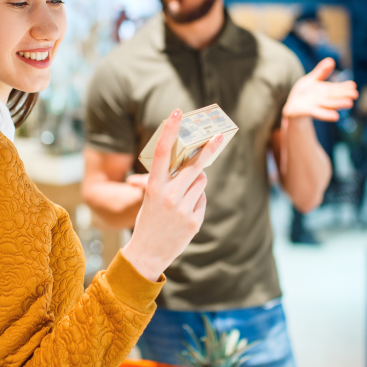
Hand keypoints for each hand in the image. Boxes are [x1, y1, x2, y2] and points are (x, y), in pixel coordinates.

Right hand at [121, 110, 223, 280]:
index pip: (162, 153)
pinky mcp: (194, 220)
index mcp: (153, 186)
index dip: (170, 130)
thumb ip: (168, 180)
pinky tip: (184, 214)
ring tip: (182, 198)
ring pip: (201, 182)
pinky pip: (202, 200)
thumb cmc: (148, 220)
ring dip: (196, 183)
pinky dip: (197, 202)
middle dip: (208, 150)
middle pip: (195, 165)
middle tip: (220, 136)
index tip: (177, 113)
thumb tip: (195, 164)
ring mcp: (182, 208)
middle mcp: (168, 195)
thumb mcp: (151, 197)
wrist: (146, 253)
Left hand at [283, 58, 358, 121]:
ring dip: (338, 104)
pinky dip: (326, 115)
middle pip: (334, 96)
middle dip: (344, 95)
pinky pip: (318, 112)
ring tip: (349, 103)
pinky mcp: (308, 111)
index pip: (337, 88)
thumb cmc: (304, 92)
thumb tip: (331, 60)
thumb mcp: (312, 79)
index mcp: (325, 90)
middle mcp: (323, 98)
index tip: (353, 85)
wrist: (292, 106)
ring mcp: (316, 105)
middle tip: (355, 94)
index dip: (345, 87)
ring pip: (329, 104)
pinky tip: (336, 117)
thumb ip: (321, 71)